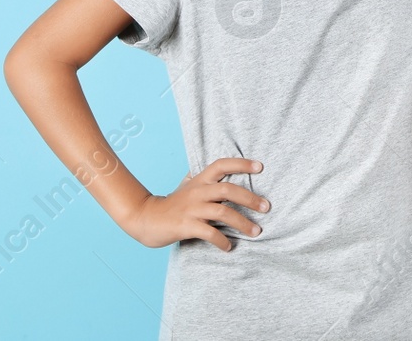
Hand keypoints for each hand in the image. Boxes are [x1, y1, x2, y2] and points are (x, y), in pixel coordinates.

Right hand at [122, 157, 269, 250]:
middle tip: (266, 207)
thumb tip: (223, 173)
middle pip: (228, 189)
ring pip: (223, 212)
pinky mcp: (186, 226)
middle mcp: (197, 192)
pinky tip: (229, 247)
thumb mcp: (188, 188)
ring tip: (256, 232)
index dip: (241, 163)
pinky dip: (222, 241)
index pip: (221, 164)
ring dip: (242, 223)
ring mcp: (191, 209)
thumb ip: (205, 181)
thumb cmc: (171, 204)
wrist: (145, 218)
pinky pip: (209, 233)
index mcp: (199, 180)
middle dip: (250, 199)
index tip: (260, 167)